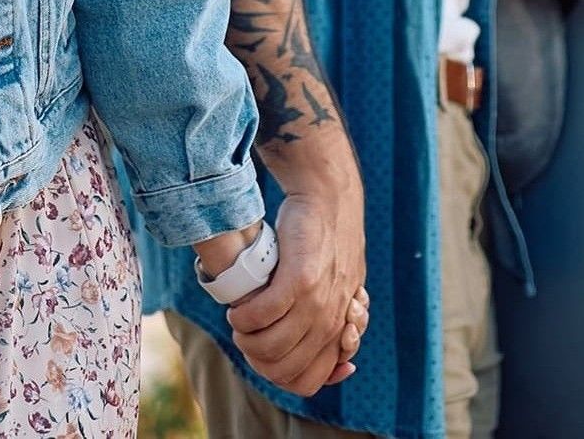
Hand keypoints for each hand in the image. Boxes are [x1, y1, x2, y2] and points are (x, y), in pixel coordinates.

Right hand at [227, 185, 368, 394]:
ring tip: (240, 320)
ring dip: (245, 338)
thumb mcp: (343, 293)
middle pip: (281, 369)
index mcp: (339, 330)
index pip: (308, 382)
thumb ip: (339, 329)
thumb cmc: (329, 248)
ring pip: (268, 347)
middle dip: (254, 358)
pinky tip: (239, 306)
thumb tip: (344, 367)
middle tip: (247, 334)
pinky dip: (243, 317)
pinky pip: (261, 315)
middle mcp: (330, 322)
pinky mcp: (299, 279)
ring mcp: (316, 302)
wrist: (331, 201)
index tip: (264, 353)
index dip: (277, 376)